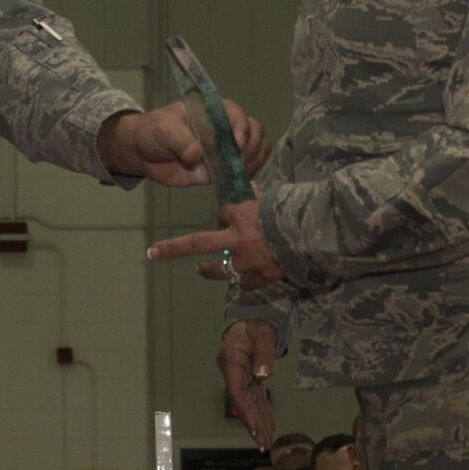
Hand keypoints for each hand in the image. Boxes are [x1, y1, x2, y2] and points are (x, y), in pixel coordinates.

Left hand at [97, 102, 267, 187]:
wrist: (144, 153)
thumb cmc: (154, 131)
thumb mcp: (163, 131)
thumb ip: (180, 141)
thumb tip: (195, 154)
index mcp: (213, 111)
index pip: (238, 115)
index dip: (242, 129)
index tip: (235, 145)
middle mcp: (225, 128)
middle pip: (256, 132)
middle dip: (251, 147)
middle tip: (236, 162)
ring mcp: (226, 149)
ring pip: (256, 150)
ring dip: (253, 161)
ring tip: (237, 171)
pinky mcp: (223, 169)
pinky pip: (245, 170)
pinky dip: (248, 174)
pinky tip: (238, 179)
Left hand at [146, 199, 285, 289]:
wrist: (315, 234)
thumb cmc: (294, 210)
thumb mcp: (272, 195)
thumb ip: (257, 195)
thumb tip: (250, 186)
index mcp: (239, 214)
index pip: (223, 212)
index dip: (226, 213)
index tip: (230, 213)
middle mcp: (238, 239)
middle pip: (198, 243)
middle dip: (172, 248)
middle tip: (153, 253)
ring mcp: (249, 260)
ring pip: (222, 269)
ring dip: (210, 270)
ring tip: (200, 270)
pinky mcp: (264, 276)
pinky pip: (248, 283)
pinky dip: (243, 283)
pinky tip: (239, 283)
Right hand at [218, 320, 277, 448]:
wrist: (252, 312)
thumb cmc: (256, 319)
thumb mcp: (263, 332)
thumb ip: (264, 354)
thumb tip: (264, 376)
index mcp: (231, 357)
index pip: (236, 390)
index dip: (246, 411)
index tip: (256, 429)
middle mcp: (232, 368)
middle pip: (241, 399)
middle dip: (252, 422)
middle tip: (263, 443)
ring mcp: (239, 372)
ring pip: (248, 400)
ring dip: (258, 420)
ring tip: (266, 441)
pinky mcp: (248, 374)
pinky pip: (254, 395)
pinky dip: (262, 410)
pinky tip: (268, 426)